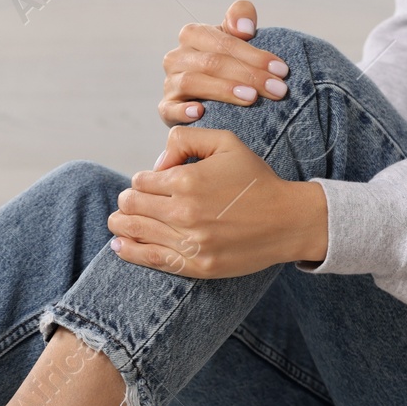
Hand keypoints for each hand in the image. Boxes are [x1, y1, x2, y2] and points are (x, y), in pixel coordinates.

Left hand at [108, 126, 327, 277]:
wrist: (287, 220)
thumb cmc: (256, 179)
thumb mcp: (226, 142)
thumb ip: (185, 140)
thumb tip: (157, 163)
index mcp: (186, 180)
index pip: (140, 181)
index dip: (141, 181)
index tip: (151, 184)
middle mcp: (183, 211)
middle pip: (130, 206)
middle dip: (127, 202)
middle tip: (131, 203)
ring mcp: (189, 241)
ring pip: (134, 232)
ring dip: (122, 224)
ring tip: (119, 222)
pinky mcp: (197, 265)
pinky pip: (151, 259)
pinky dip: (130, 251)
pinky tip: (120, 245)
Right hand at [159, 0, 291, 126]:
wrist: (211, 93)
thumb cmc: (229, 60)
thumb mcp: (236, 34)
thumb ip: (241, 15)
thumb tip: (245, 27)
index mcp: (193, 34)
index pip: (224, 42)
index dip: (254, 55)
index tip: (281, 70)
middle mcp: (176, 57)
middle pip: (212, 62)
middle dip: (249, 75)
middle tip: (277, 90)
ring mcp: (169, 83)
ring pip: (192, 82)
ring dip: (224, 90)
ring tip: (252, 98)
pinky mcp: (166, 108)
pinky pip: (168, 109)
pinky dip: (182, 110)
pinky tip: (200, 112)